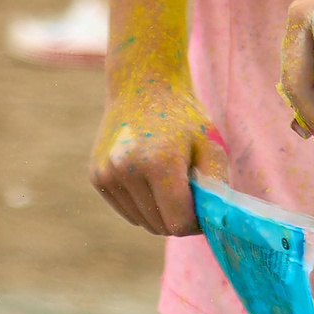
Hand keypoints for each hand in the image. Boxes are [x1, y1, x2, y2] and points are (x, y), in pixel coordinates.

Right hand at [90, 76, 219, 236]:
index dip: (196, 221)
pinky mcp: (96, 175)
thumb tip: (214, 225)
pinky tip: (149, 178)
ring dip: (160, 212)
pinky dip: (143, 204)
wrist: (141, 86)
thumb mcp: (212, 146)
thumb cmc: (183, 118)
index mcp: (158, 162)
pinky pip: (128, 211)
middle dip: (178, 217)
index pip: (178, 223)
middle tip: (188, 190)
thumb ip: (217, 189)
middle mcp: (125, 169)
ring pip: (142, 222)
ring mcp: (106, 173)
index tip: (202, 203)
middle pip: (160, 226)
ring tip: (167, 181)